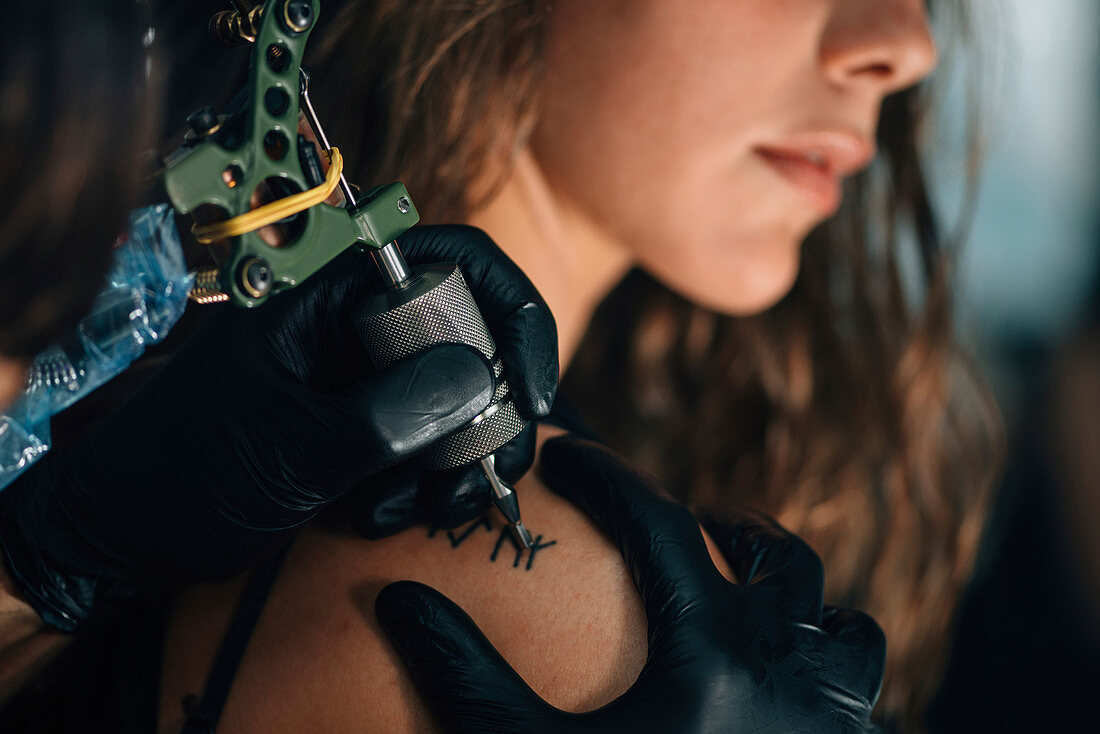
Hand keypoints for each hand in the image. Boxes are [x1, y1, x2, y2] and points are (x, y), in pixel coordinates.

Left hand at [0, 225, 556, 630]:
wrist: (129, 534)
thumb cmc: (186, 473)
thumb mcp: (289, 447)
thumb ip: (387, 412)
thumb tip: (484, 376)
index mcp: (332, 294)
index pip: (451, 259)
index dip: (511, 310)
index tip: (531, 393)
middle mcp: (359, 324)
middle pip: (474, 334)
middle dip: (490, 410)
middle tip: (478, 476)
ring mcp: (366, 375)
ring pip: (463, 396)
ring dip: (459, 460)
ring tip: (407, 509)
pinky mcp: (370, 424)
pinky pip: (434, 440)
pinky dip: (430, 483)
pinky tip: (382, 515)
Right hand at [375, 436, 884, 733]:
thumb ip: (466, 675)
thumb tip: (399, 600)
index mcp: (712, 654)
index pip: (657, 529)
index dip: (607, 478)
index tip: (569, 455)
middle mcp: (790, 676)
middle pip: (779, 562)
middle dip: (727, 527)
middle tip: (686, 524)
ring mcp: (831, 730)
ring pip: (845, 630)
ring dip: (797, 600)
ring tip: (750, 598)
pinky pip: (857, 696)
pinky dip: (824, 669)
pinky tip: (776, 690)